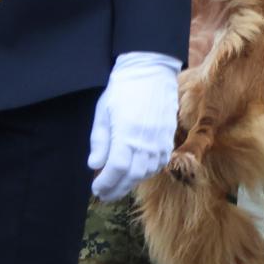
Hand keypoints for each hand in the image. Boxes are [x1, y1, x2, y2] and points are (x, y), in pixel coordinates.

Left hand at [89, 52, 179, 201]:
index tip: (97, 188)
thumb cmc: (123, 89)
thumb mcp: (103, 112)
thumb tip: (95, 166)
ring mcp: (160, 138)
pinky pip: (160, 162)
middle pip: (132, 176)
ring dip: (132, 181)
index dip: (106, 183)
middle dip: (117, 188)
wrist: (150, 70)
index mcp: (126, 133)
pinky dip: (149, 171)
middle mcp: (145, 140)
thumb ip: (99, 141)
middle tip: (105, 193)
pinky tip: (138, 171)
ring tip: (119, 183)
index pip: (116, 170)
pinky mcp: (168, 135)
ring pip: (147, 172)